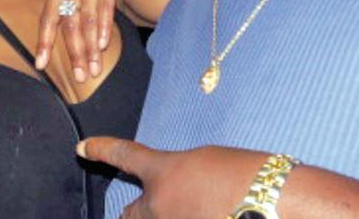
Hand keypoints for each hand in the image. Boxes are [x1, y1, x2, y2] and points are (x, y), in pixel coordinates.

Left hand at [37, 0, 142, 80]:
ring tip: (95, 69)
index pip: (48, 18)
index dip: (43, 42)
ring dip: (90, 48)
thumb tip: (65, 31)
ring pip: (87, 20)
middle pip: (69, 24)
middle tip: (81, 77)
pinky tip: (103, 44)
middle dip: (74, 54)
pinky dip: (103, 27)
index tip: (40, 65)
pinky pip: (105, 6)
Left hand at [77, 137, 258, 218]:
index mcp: (164, 172)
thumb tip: (174, 190)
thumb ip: (181, 175)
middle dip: (137, 212)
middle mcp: (159, 207)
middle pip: (130, 214)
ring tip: (198, 207)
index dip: (102, 149)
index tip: (83, 146)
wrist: (275, 204)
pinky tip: (209, 212)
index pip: (124, 155)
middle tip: (154, 207)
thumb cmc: (247, 175)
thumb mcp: (207, 163)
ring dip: (167, 218)